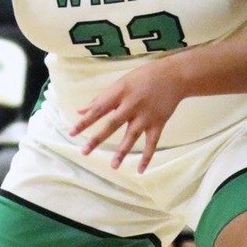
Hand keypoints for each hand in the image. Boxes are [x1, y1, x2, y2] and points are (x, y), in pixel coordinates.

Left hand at [70, 59, 184, 171]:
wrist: (174, 76)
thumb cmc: (143, 77)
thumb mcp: (121, 83)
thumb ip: (101, 98)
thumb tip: (79, 110)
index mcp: (120, 92)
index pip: (98, 108)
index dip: (85, 121)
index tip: (71, 132)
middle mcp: (132, 104)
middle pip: (112, 124)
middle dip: (97, 138)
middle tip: (84, 152)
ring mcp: (146, 115)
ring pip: (132, 136)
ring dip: (122, 151)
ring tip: (113, 166)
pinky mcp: (158, 123)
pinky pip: (152, 143)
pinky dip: (147, 157)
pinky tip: (140, 170)